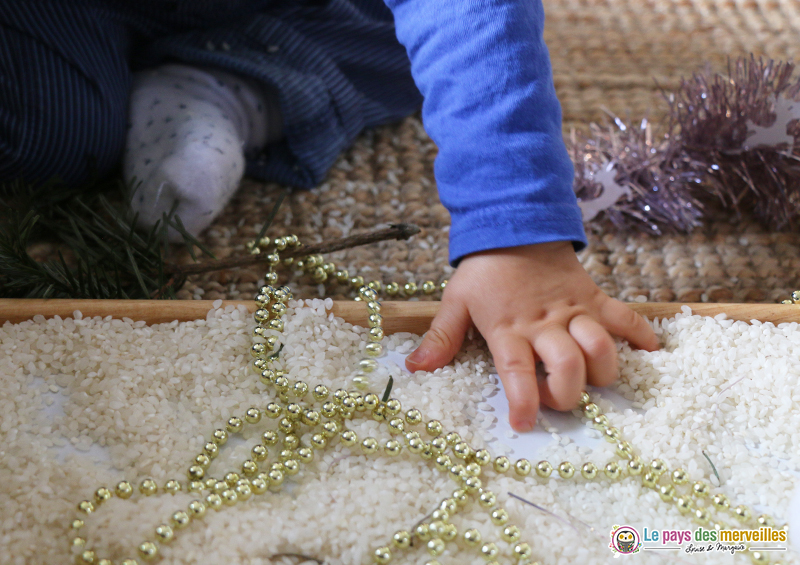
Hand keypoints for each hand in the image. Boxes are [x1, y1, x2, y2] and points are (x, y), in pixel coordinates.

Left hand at [405, 241, 658, 431]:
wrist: (515, 224)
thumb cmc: (484, 269)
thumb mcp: (455, 301)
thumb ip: (441, 337)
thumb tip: (414, 368)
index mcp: (507, 328)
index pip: (517, 371)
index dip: (523, 402)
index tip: (523, 424)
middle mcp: (544, 323)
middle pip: (568, 367)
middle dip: (567, 395)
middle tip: (557, 401)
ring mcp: (572, 310)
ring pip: (600, 346)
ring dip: (603, 371)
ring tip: (595, 380)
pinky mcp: (593, 297)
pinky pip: (624, 316)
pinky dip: (641, 334)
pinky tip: (651, 352)